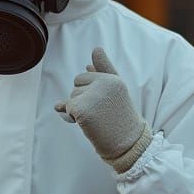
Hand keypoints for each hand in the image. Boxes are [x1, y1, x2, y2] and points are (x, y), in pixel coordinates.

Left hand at [55, 47, 152, 172]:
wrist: (127, 144)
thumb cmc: (121, 118)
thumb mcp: (116, 90)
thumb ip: (105, 69)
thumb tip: (96, 49)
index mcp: (111, 78)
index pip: (84, 76)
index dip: (89, 93)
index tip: (106, 105)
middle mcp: (103, 83)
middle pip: (75, 86)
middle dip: (82, 100)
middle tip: (101, 114)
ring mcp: (92, 96)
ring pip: (70, 98)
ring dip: (78, 111)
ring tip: (98, 120)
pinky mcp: (82, 110)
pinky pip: (66, 109)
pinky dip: (73, 118)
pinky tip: (88, 125)